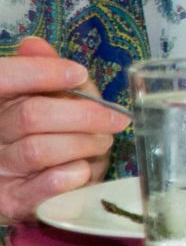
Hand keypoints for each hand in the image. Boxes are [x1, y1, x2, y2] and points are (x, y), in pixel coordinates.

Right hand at [0, 36, 126, 220]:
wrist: (46, 184)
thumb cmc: (56, 129)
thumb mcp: (55, 95)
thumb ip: (45, 69)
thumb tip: (32, 44)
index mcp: (0, 102)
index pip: (4, 78)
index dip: (41, 72)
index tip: (79, 74)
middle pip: (31, 115)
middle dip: (83, 115)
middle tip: (114, 120)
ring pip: (38, 149)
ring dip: (83, 144)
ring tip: (103, 143)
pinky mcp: (10, 202)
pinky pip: (38, 188)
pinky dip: (67, 176)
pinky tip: (82, 169)